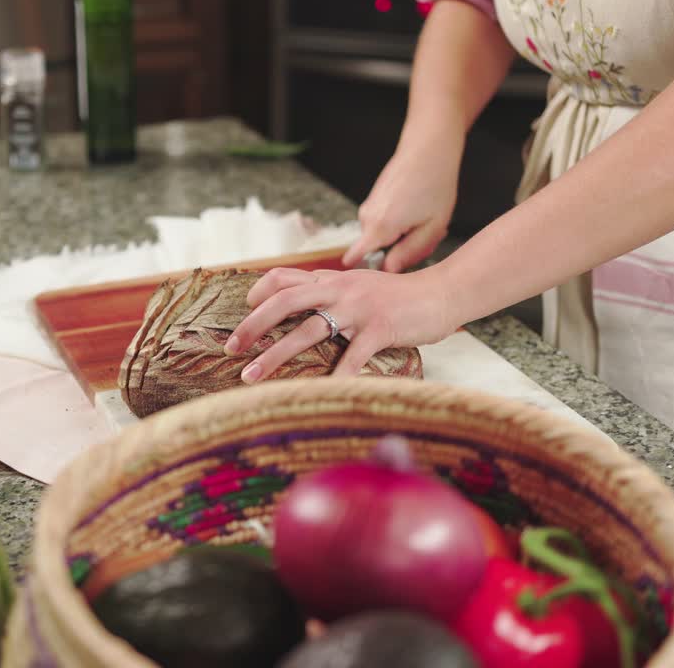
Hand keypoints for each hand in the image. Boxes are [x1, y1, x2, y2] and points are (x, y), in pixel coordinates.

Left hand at [222, 266, 456, 382]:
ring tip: (251, 376)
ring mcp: (359, 309)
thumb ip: (332, 291)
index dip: (258, 292)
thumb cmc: (399, 297)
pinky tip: (317, 395)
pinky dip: (334, 377)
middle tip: (231, 348)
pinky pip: (351, 356)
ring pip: (308, 330)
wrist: (442, 293)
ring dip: (275, 356)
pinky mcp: (380, 328)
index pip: (284, 277)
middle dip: (253, 326)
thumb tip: (304, 304)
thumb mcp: (360, 286)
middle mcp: (339, 290)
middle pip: (284, 302)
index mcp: (331, 280)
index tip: (243, 311)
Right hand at [341, 141, 460, 271]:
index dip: (367, 274)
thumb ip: (409, 254)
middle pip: (378, 251)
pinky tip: (419, 208)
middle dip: (400, 249)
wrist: (428, 149)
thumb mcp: (432, 227)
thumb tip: (389, 271)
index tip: (377, 280)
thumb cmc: (434, 184)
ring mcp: (368, 207)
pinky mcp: (373, 200)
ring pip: (383, 236)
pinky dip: (401, 222)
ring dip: (403, 234)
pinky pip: (384, 223)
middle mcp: (367, 217)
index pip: (356, 259)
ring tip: (424, 218)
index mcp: (379, 227)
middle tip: (425, 235)